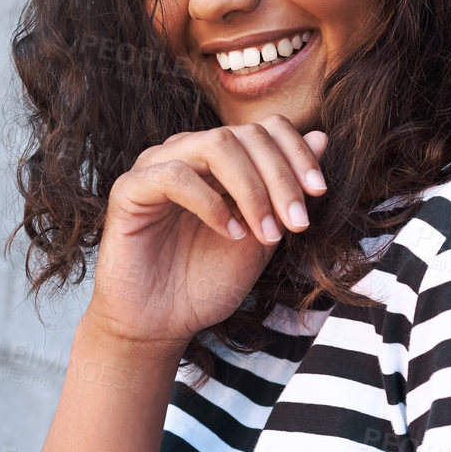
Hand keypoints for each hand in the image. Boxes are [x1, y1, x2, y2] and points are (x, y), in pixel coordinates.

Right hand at [85, 115, 327, 348]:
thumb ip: (286, 190)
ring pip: (215, 145)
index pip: (264, 128)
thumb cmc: (209, 280)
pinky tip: (229, 234)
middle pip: (245, 135)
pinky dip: (211, 203)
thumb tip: (321, 138)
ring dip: (252, 189)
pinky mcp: (128, 190)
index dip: (296, 153)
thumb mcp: (264, 234)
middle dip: (281, 178)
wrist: (163, 323)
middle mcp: (187, 153)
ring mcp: (155, 166)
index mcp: (219, 160)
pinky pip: (174, 175)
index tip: (319, 192)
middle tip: (297, 224)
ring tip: (267, 235)